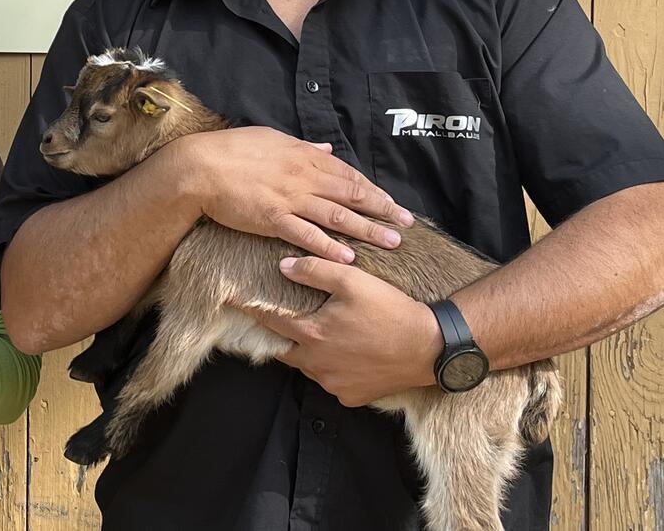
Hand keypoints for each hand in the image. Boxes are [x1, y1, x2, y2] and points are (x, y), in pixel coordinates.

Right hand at [168, 127, 411, 261]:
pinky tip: (349, 257)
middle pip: (351, 194)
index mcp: (303, 155)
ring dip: (367, 230)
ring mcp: (289, 198)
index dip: (371, 189)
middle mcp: (302, 176)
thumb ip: (302, 146)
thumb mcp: (271, 139)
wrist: (200, 167)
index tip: (391, 202)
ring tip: (391, 243)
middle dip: (382, 210)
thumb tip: (326, 148)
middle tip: (406, 224)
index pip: (347, 173)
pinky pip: (307, 234)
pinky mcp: (272, 218)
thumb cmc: (232, 149)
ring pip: (337, 215)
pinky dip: (330, 246)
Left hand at [252, 255, 440, 406]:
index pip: (270, 321)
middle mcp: (317, 364)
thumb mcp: (351, 280)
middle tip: (279, 321)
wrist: (430, 347)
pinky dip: (330, 368)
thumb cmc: (390, 309)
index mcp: (312, 335)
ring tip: (318, 335)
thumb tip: (283, 266)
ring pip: (308, 366)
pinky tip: (343, 354)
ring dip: (308, 352)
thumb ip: (314, 271)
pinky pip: (331, 382)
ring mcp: (334, 384)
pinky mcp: (352, 397)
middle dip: (281, 335)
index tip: (234, 301)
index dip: (252, 309)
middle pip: (285, 349)